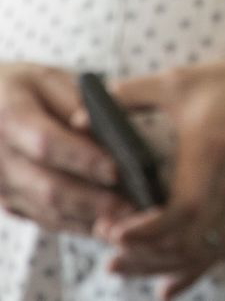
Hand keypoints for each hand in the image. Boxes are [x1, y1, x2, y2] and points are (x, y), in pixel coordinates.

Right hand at [0, 64, 131, 237]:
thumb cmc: (24, 88)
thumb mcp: (48, 80)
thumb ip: (76, 103)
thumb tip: (110, 133)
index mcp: (9, 116)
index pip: (47, 144)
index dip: (83, 159)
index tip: (118, 169)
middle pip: (47, 187)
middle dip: (94, 200)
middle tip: (133, 207)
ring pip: (46, 211)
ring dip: (89, 219)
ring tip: (129, 219)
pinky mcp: (5, 203)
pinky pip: (42, 219)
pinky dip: (76, 224)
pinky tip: (107, 223)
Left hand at [100, 53, 224, 298]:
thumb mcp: (186, 81)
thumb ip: (132, 94)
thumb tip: (79, 117)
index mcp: (212, 153)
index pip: (180, 211)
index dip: (146, 231)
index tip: (114, 232)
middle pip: (186, 242)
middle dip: (142, 255)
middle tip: (109, 252)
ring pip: (201, 252)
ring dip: (160, 267)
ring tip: (124, 267)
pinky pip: (221, 250)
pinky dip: (192, 272)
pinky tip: (167, 286)